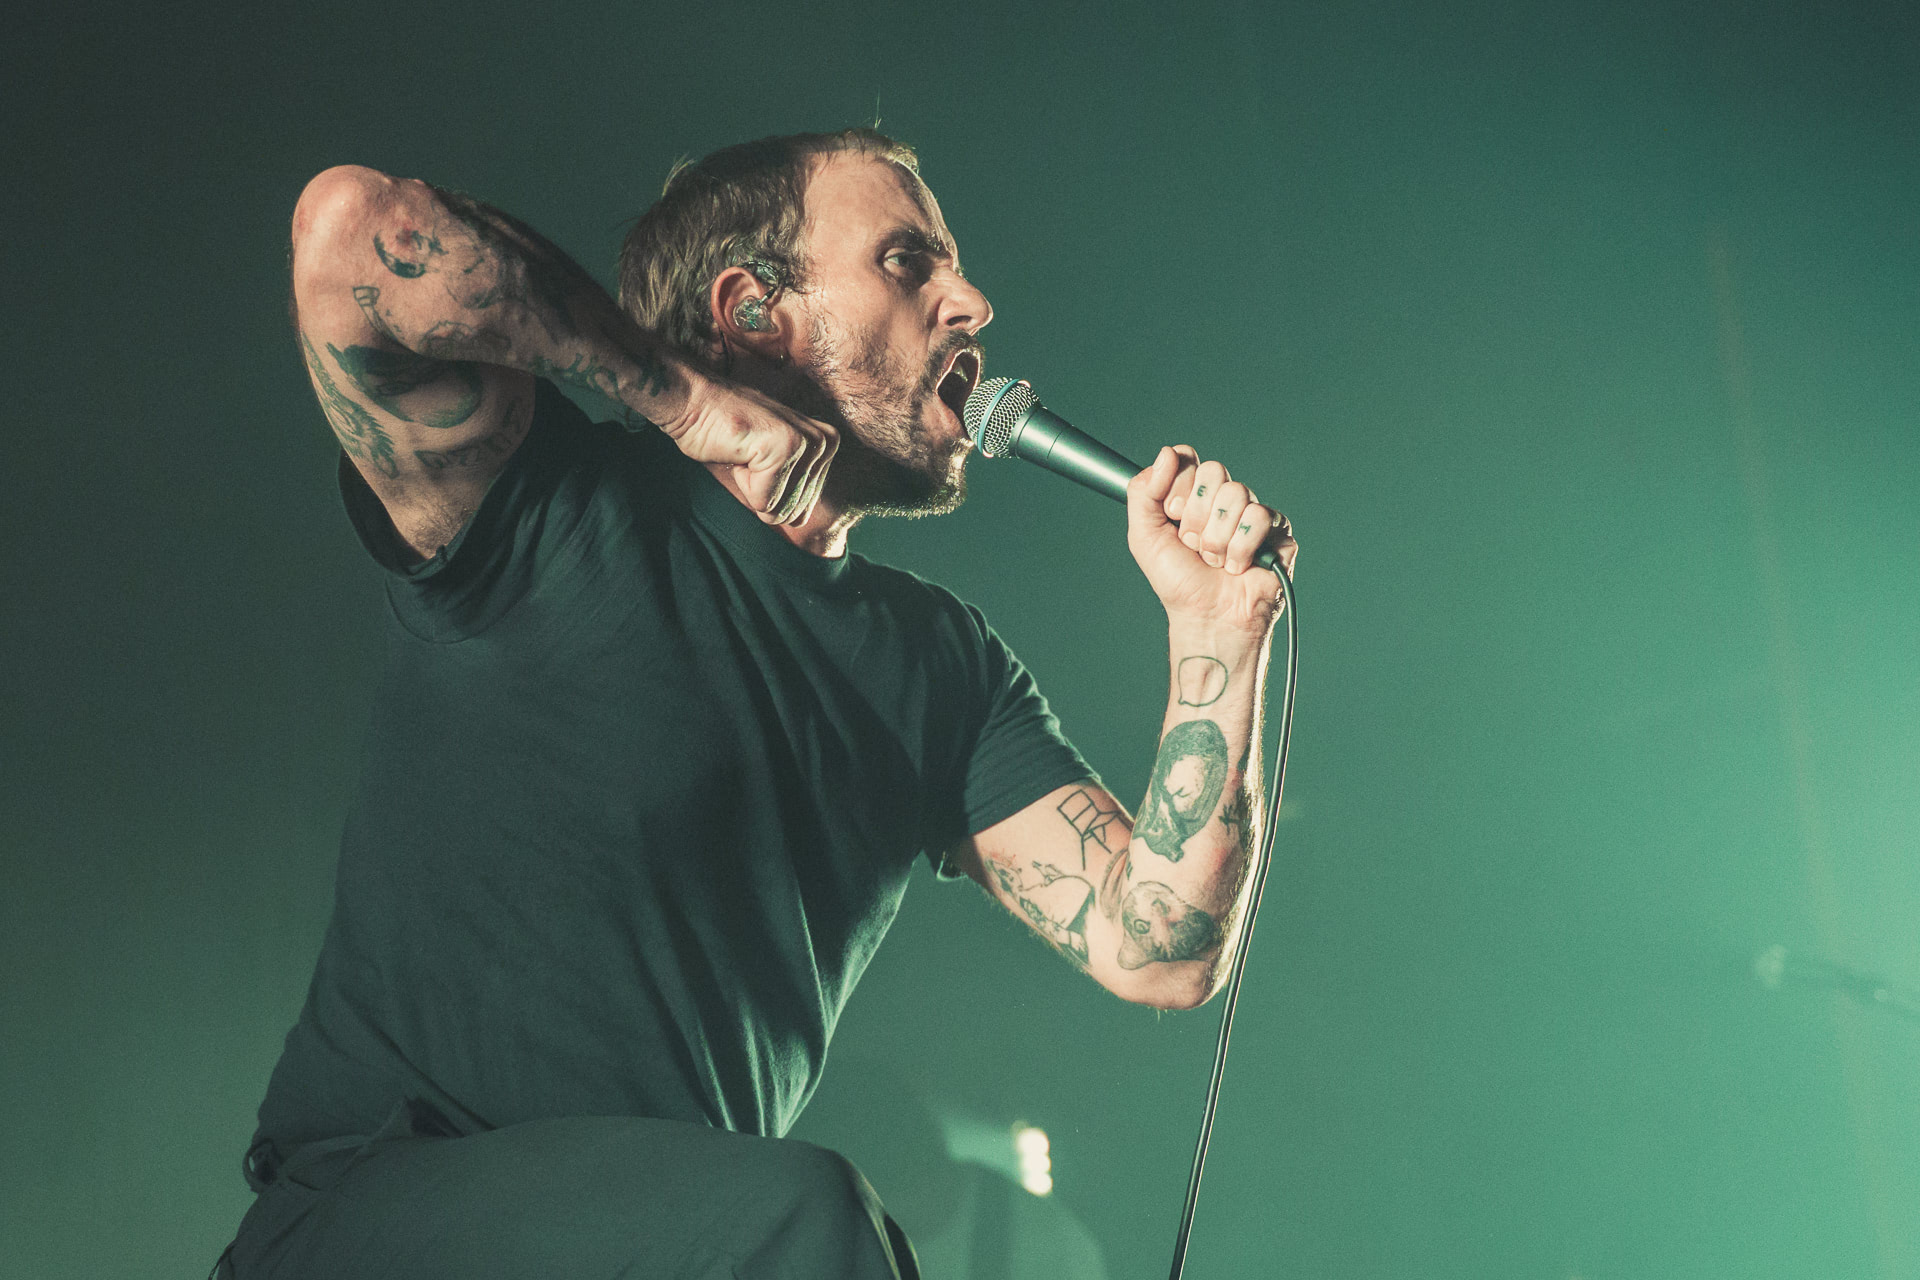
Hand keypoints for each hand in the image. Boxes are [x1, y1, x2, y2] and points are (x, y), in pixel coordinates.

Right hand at [657, 373, 837, 524]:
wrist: (692, 402)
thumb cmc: (724, 433)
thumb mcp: (770, 463)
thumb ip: (792, 486)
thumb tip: (800, 522)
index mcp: (826, 444)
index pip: (803, 509)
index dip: (769, 493)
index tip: (756, 459)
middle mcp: (824, 442)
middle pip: (793, 512)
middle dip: (761, 491)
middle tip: (748, 455)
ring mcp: (806, 444)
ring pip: (777, 509)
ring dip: (751, 486)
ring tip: (745, 452)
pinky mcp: (784, 449)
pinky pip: (763, 500)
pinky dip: (743, 483)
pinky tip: (739, 451)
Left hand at [1126, 446, 1297, 633]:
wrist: (1207, 618)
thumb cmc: (1178, 582)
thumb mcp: (1143, 536)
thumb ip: (1142, 491)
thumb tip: (1167, 453)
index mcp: (1193, 495)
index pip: (1188, 459)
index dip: (1178, 486)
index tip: (1171, 513)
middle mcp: (1223, 500)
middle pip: (1213, 471)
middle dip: (1195, 515)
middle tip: (1192, 544)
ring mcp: (1251, 514)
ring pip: (1236, 494)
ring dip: (1216, 538)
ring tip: (1214, 561)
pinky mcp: (1277, 531)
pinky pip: (1259, 517)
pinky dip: (1240, 548)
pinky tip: (1237, 567)